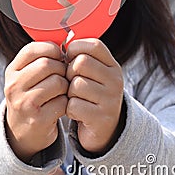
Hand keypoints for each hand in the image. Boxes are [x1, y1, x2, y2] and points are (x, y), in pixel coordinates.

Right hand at [4, 42, 67, 161]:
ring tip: (63, 89)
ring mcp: (24, 104)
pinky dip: (67, 102)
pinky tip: (62, 104)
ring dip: (66, 85)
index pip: (32, 49)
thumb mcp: (26, 75)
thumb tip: (66, 42)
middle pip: (47, 64)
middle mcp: (14, 86)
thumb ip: (40, 58)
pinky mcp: (38, 120)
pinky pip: (63, 102)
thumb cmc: (31, 95)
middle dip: (61, 67)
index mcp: (12, 71)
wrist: (22, 132)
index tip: (59, 55)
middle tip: (64, 74)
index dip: (51, 49)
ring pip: (57, 82)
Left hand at [66, 38, 123, 153]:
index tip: (70, 58)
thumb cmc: (90, 94)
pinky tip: (77, 112)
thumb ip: (81, 56)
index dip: (75, 48)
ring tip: (75, 98)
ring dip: (69, 93)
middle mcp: (116, 80)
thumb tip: (59, 44)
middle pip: (81, 63)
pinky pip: (74, 106)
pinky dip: (69, 109)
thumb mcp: (92, 73)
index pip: (93, 45)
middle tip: (71, 82)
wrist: (103, 129)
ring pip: (76, 85)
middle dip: (69, 73)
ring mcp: (111, 100)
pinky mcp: (102, 119)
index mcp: (112, 65)